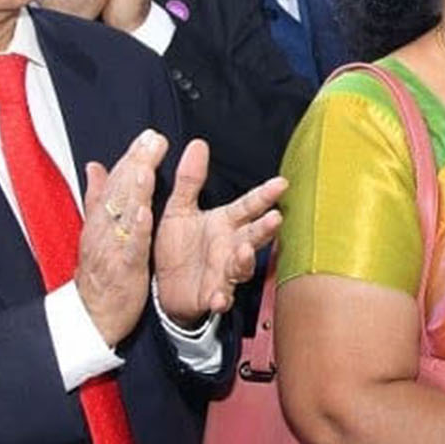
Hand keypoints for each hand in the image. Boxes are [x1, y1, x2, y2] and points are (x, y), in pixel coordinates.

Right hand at [72, 131, 164, 341]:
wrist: (91, 315)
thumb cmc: (99, 273)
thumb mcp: (96, 231)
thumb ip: (98, 198)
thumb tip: (94, 166)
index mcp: (102, 219)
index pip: (116, 181)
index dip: (131, 157)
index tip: (148, 135)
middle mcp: (104, 229)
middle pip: (120, 191)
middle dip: (137, 163)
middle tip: (153, 138)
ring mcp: (113, 248)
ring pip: (124, 214)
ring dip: (135, 189)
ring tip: (146, 165)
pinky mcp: (123, 269)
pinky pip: (131, 247)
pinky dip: (137, 229)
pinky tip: (146, 212)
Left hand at [149, 138, 287, 321]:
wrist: (164, 286)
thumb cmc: (177, 246)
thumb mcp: (178, 209)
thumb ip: (189, 180)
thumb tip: (198, 144)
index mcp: (225, 223)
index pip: (248, 206)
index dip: (264, 196)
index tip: (280, 183)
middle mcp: (231, 246)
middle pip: (254, 235)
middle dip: (265, 228)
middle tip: (275, 218)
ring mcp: (225, 272)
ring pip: (242, 266)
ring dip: (246, 260)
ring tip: (244, 251)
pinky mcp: (213, 295)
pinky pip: (221, 297)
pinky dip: (221, 298)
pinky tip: (219, 297)